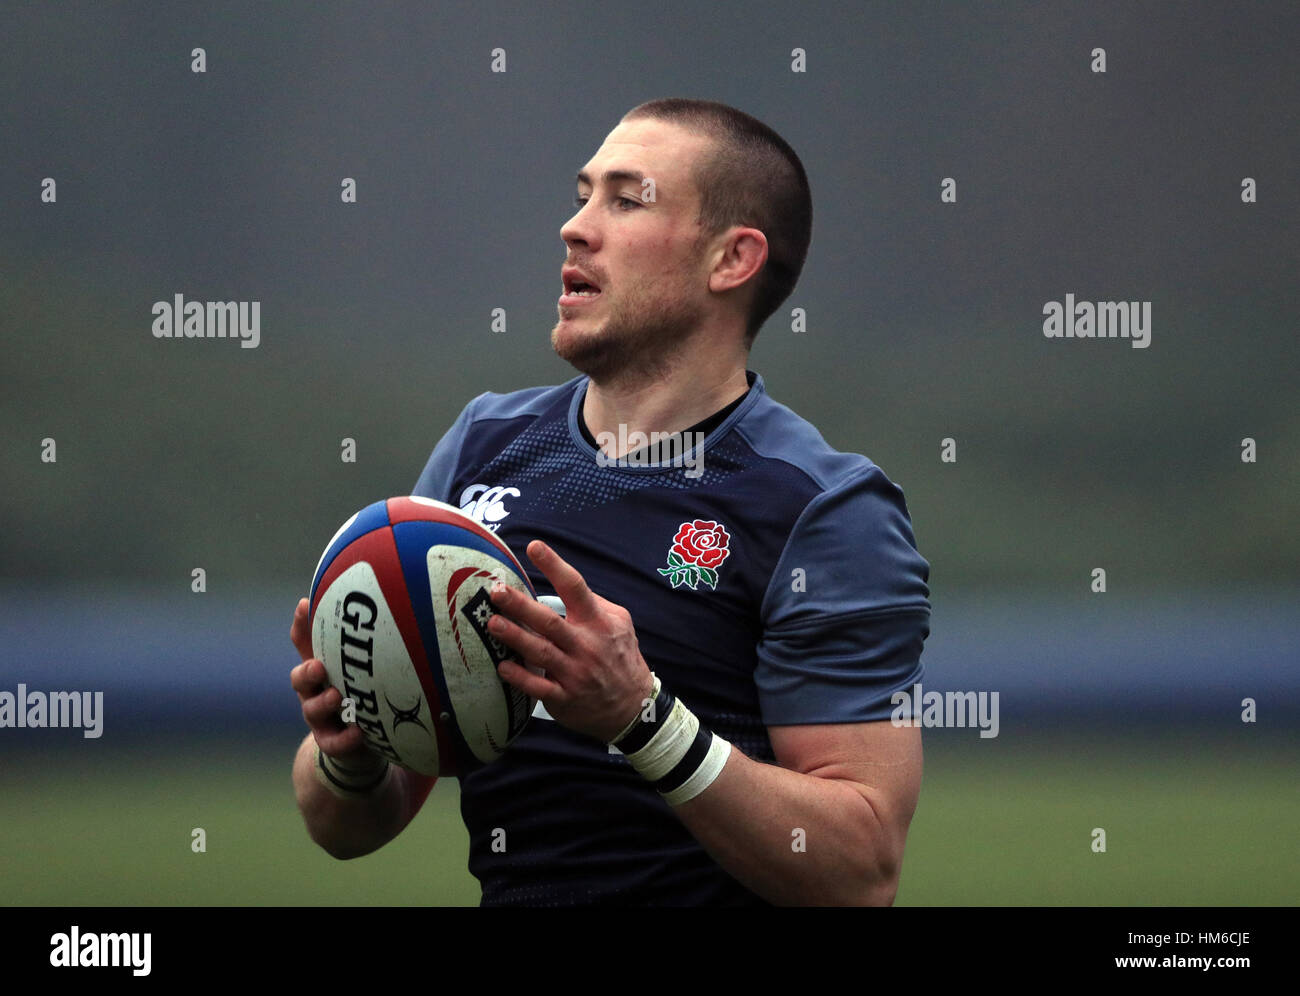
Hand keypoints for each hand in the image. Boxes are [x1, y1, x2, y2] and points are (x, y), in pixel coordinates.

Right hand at [289, 597, 374, 765]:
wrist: (363, 744)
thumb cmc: (365, 696)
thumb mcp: (365, 668)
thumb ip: (370, 643)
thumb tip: (392, 597)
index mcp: (321, 668)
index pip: (305, 644)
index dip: (302, 625)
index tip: (306, 605)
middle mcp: (315, 691)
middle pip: (300, 678)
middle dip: (306, 670)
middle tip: (319, 666)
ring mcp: (321, 718)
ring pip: (312, 710)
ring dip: (323, 702)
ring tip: (338, 696)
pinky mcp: (333, 743)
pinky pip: (334, 743)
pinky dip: (345, 738)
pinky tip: (358, 732)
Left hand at [488, 540, 653, 742]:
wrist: (634, 707)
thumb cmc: (620, 657)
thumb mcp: (620, 624)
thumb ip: (593, 604)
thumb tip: (562, 584)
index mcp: (598, 622)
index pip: (575, 587)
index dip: (554, 565)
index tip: (534, 547)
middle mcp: (586, 645)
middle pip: (549, 621)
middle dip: (521, 605)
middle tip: (497, 591)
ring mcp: (575, 673)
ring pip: (540, 652)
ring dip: (515, 637)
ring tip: (493, 623)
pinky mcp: (565, 697)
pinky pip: (538, 687)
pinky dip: (520, 677)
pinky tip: (502, 666)